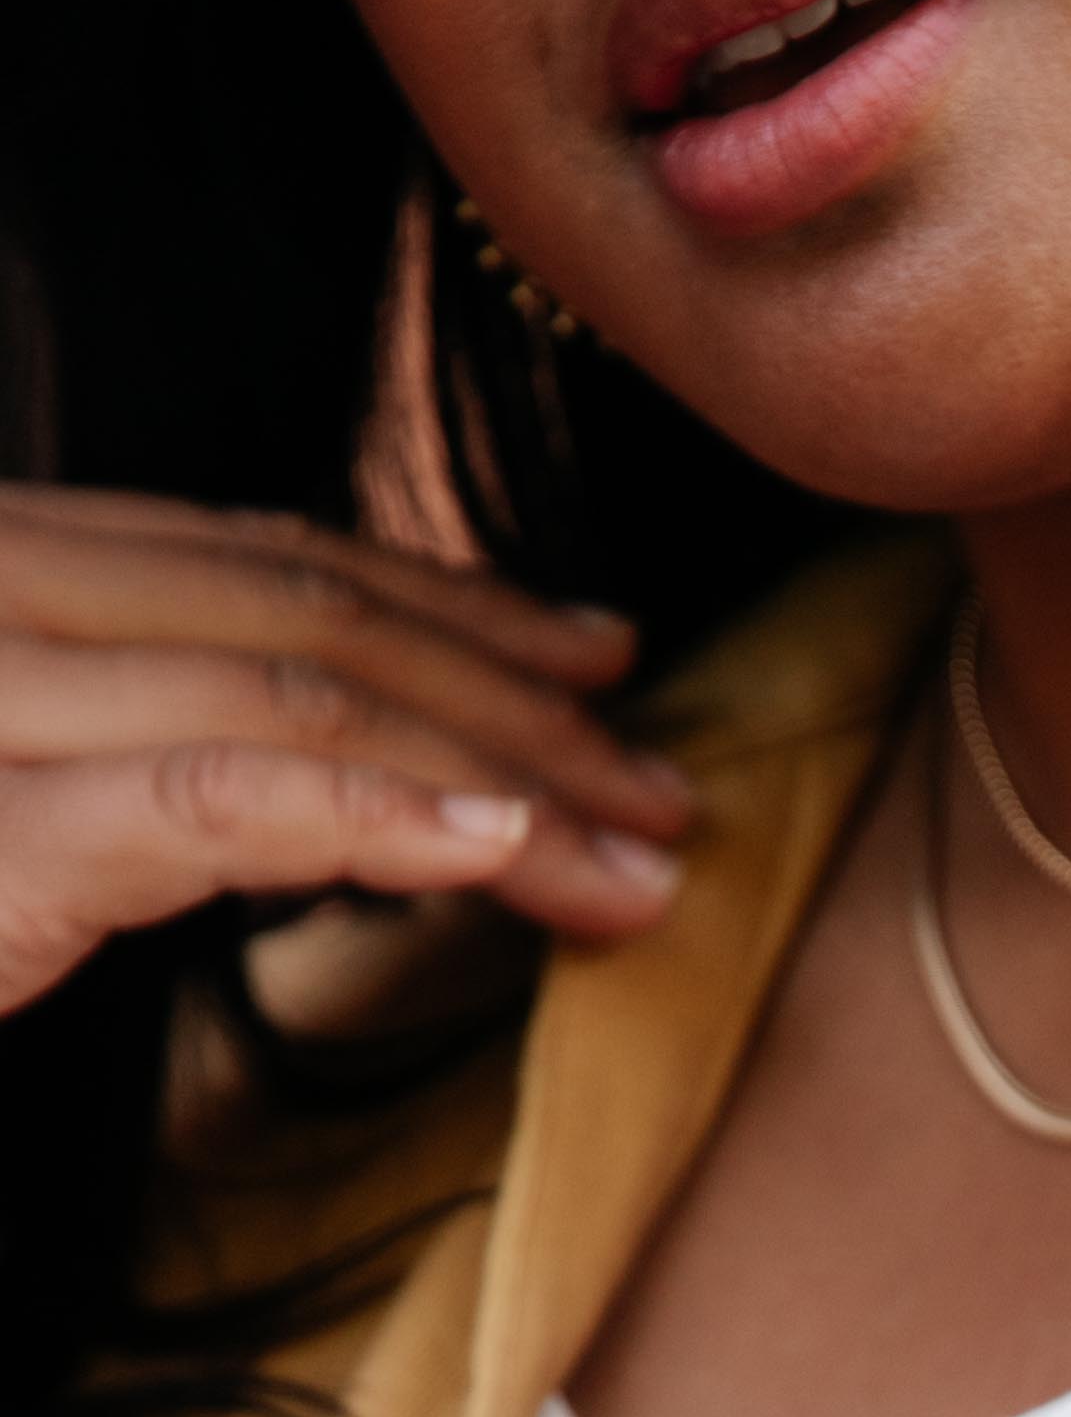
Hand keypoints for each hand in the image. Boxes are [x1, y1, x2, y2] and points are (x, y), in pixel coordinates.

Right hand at [0, 482, 693, 1016]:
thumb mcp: (17, 775)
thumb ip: (133, 735)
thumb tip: (333, 774)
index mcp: (15, 566)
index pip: (265, 562)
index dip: (456, 607)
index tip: (598, 660)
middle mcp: (4, 589)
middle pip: (312, 619)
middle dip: (514, 704)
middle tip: (659, 791)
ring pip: (300, 702)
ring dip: (496, 778)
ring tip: (628, 855)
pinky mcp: (0, 836)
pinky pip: (210, 801)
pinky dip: (372, 813)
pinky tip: (495, 846)